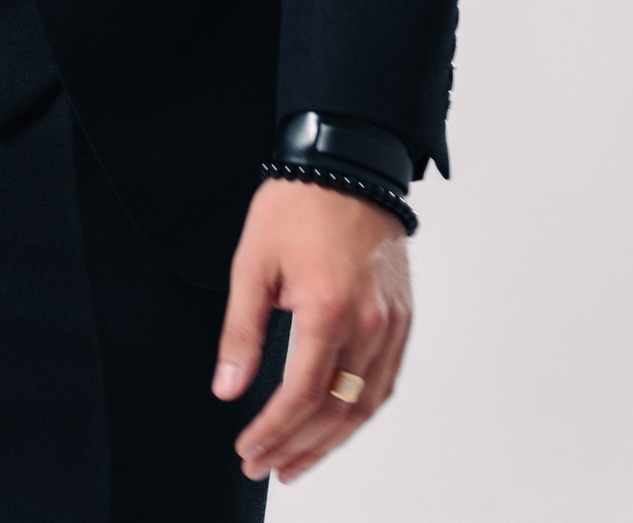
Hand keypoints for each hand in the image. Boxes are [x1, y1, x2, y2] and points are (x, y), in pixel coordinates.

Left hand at [212, 176, 411, 484]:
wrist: (348, 166)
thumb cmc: (298, 205)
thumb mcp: (253, 262)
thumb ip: (241, 331)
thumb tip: (229, 388)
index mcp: (327, 309)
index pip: (300, 396)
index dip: (272, 431)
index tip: (248, 449)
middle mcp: (368, 324)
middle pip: (336, 413)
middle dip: (298, 448)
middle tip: (267, 467)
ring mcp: (392, 324)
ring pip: (365, 406)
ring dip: (331, 442)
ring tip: (298, 462)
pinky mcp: (403, 318)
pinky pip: (385, 382)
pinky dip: (360, 414)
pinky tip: (338, 426)